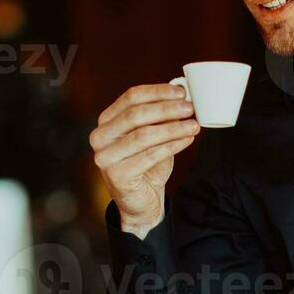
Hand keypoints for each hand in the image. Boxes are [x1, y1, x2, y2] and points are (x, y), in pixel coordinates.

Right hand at [89, 83, 199, 235]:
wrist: (142, 201)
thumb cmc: (147, 164)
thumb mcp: (153, 134)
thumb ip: (160, 115)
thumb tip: (181, 93)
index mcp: (107, 120)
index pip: (131, 97)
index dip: (158, 92)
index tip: (182, 92)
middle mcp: (100, 137)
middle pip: (136, 115)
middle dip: (166, 109)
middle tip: (190, 108)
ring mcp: (105, 157)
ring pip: (143, 136)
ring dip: (172, 128)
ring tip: (194, 125)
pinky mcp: (116, 175)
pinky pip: (149, 156)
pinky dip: (171, 146)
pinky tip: (187, 140)